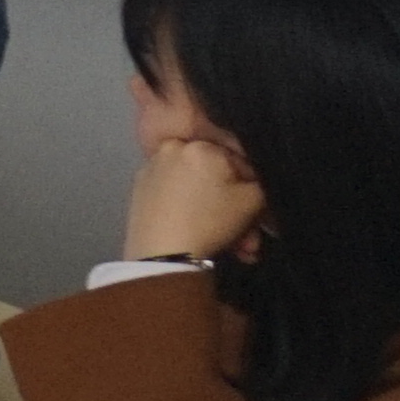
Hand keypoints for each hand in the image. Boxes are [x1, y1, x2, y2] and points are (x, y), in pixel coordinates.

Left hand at [121, 129, 263, 265]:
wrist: (161, 254)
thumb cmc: (211, 221)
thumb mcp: (253, 200)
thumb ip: (260, 182)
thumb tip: (252, 181)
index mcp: (199, 146)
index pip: (240, 163)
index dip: (253, 188)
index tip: (260, 212)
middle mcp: (171, 150)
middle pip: (216, 180)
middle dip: (237, 210)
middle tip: (249, 238)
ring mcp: (152, 171)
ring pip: (198, 192)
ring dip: (221, 219)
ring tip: (235, 247)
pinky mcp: (139, 191)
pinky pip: (177, 199)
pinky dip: (193, 215)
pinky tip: (206, 238)